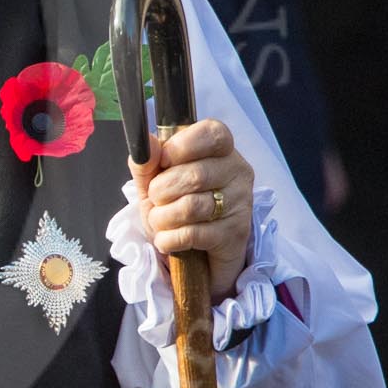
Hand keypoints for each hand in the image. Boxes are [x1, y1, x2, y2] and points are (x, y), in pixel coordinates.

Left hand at [127, 119, 254, 300]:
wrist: (196, 253)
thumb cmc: (175, 206)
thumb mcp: (154, 181)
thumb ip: (147, 161)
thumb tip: (146, 143)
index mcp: (221, 150)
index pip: (213, 134)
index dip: (182, 146)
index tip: (163, 161)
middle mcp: (237, 172)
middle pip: (195, 175)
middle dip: (161, 191)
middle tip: (157, 199)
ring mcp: (241, 203)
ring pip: (192, 206)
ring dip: (163, 218)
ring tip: (161, 220)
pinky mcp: (236, 234)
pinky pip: (193, 234)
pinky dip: (169, 239)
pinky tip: (169, 239)